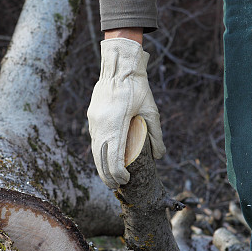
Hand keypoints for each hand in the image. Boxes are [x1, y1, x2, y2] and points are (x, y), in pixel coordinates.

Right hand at [88, 38, 165, 188]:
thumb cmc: (137, 86)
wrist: (119, 65)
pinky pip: (94, 140)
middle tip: (116, 185)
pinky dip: (98, 153)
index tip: (126, 180)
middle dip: (107, 175)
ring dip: (101, 166)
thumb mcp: (151, 109)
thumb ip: (156, 133)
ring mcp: (94, 121)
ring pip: (94, 150)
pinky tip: (105, 159)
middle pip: (100, 158)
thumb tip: (159, 156)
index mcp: (115, 124)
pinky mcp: (92, 117)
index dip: (118, 173)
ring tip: (110, 177)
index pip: (113, 156)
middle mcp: (101, 124)